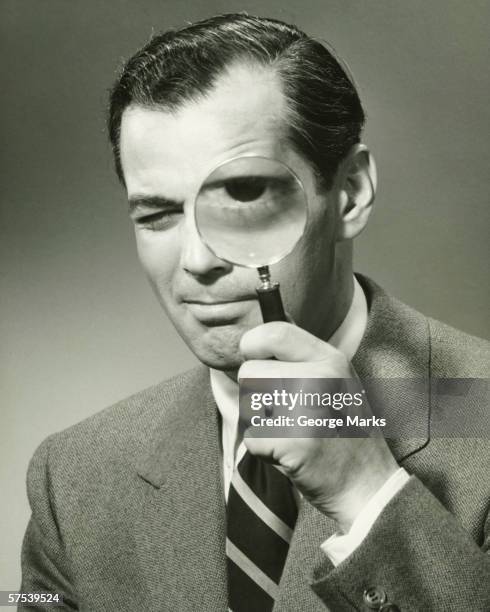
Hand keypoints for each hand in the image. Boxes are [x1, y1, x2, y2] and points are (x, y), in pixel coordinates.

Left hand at [238, 321, 398, 531]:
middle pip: (250, 372)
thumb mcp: (337, 382)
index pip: (276, 332)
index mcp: (331, 360)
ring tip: (290, 432)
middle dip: (255, 394)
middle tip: (283, 414)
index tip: (252, 356)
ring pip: (247, 404)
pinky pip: (251, 436)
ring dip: (258, 422)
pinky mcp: (292, 440)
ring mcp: (306, 409)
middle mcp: (319, 378)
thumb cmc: (345, 433)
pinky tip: (290, 453)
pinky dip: (263, 450)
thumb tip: (256, 340)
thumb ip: (302, 360)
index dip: (253, 343)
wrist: (368, 485)